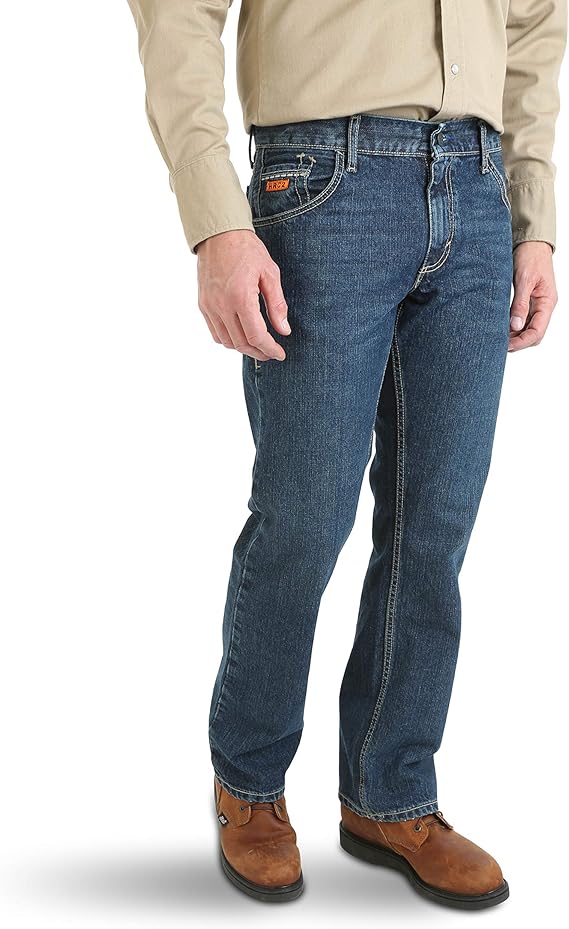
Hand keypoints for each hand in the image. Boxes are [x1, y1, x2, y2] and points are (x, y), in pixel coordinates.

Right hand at [195, 229, 289, 361]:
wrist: (219, 234)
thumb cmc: (247, 250)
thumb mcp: (270, 273)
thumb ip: (277, 305)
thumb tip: (284, 330)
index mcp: (241, 297)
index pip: (256, 336)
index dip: (270, 349)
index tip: (280, 354)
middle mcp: (222, 305)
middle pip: (241, 343)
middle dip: (259, 352)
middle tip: (271, 353)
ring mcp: (209, 306)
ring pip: (226, 341)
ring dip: (243, 348)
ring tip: (258, 345)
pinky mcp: (203, 305)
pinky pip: (215, 332)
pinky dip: (229, 339)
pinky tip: (241, 335)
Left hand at [508, 241, 557, 351]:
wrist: (531, 241)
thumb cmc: (530, 256)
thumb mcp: (524, 280)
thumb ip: (520, 304)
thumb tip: (516, 326)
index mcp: (547, 302)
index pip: (537, 332)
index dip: (522, 342)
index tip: (506, 346)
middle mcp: (544, 306)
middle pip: (533, 334)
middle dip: (518, 342)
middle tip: (499, 344)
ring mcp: (537, 304)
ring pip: (528, 328)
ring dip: (515, 335)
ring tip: (498, 337)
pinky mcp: (528, 300)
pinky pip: (523, 319)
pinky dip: (513, 326)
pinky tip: (502, 326)